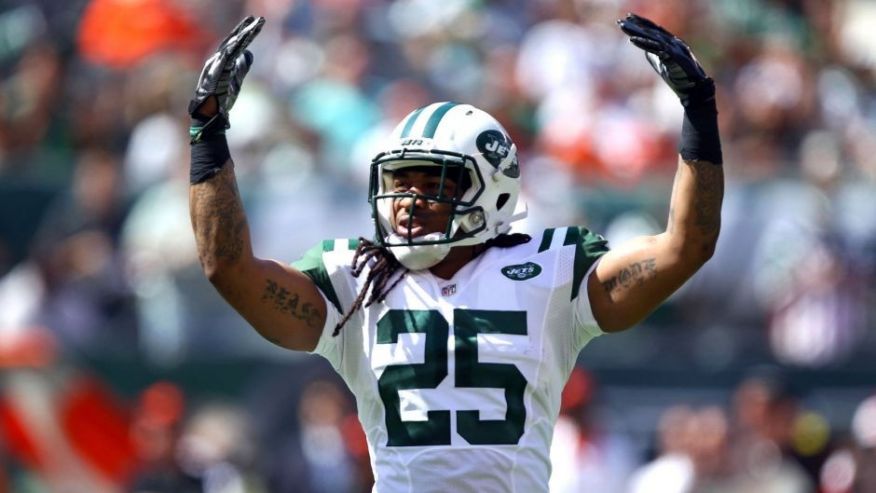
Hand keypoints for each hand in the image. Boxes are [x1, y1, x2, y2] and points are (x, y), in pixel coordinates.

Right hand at [189, 16, 264, 141]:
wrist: (211, 112)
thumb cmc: (222, 96)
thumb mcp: (236, 77)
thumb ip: (242, 65)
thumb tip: (249, 52)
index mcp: (224, 60)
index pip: (236, 43)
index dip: (246, 32)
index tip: (257, 22)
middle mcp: (218, 59)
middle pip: (233, 41)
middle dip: (245, 29)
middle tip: (257, 19)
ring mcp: (215, 66)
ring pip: (229, 48)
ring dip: (241, 37)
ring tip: (251, 28)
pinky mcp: (215, 75)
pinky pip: (223, 60)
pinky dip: (230, 50)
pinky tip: (238, 43)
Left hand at [617, 13, 710, 106]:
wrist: (692, 88)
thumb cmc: (678, 76)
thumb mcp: (663, 62)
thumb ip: (655, 53)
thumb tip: (644, 47)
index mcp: (671, 42)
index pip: (654, 30)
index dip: (642, 23)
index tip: (628, 17)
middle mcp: (673, 42)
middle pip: (651, 31)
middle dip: (636, 25)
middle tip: (621, 20)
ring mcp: (673, 48)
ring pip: (651, 37)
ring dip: (636, 32)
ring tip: (623, 26)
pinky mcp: (672, 57)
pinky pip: (655, 48)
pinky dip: (643, 43)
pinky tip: (632, 40)